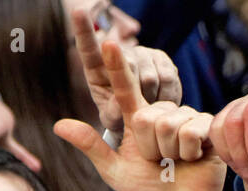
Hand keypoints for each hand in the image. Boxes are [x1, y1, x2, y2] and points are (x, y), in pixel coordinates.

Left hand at [54, 42, 225, 190]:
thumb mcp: (113, 172)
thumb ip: (91, 146)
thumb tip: (57, 125)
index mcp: (136, 118)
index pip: (124, 87)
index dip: (117, 66)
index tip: (109, 42)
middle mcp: (161, 113)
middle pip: (148, 115)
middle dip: (151, 146)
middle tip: (160, 161)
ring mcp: (186, 119)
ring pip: (170, 123)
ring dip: (171, 151)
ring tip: (177, 161)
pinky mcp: (208, 128)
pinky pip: (192, 131)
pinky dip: (190, 151)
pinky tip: (194, 158)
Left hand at [71, 8, 181, 136]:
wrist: (150, 119)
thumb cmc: (123, 120)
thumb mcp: (113, 121)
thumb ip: (112, 114)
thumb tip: (118, 103)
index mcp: (98, 68)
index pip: (88, 47)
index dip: (84, 29)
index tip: (78, 11)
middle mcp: (120, 55)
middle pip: (128, 66)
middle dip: (135, 94)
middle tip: (137, 112)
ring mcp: (143, 54)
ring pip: (150, 76)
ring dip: (151, 99)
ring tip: (148, 108)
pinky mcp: (164, 60)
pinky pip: (169, 79)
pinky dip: (167, 98)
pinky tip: (161, 103)